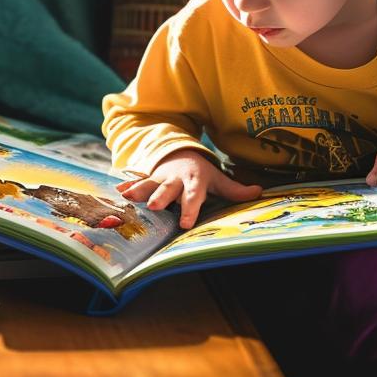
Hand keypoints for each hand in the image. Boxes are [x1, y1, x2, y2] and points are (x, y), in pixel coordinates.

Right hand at [114, 148, 263, 229]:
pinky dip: (127, 186)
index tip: (185, 223)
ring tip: (127, 196)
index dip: (189, 209)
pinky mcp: (148, 179)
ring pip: (148, 184)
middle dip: (160, 197)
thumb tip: (259, 192)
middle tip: (155, 206)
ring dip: (138, 190)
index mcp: (194, 182)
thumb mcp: (218, 179)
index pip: (193, 197)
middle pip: (168, 189)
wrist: (180, 153)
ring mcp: (159, 178)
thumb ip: (236, 190)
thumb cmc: (201, 173)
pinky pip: (136, 182)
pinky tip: (117, 192)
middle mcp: (175, 180)